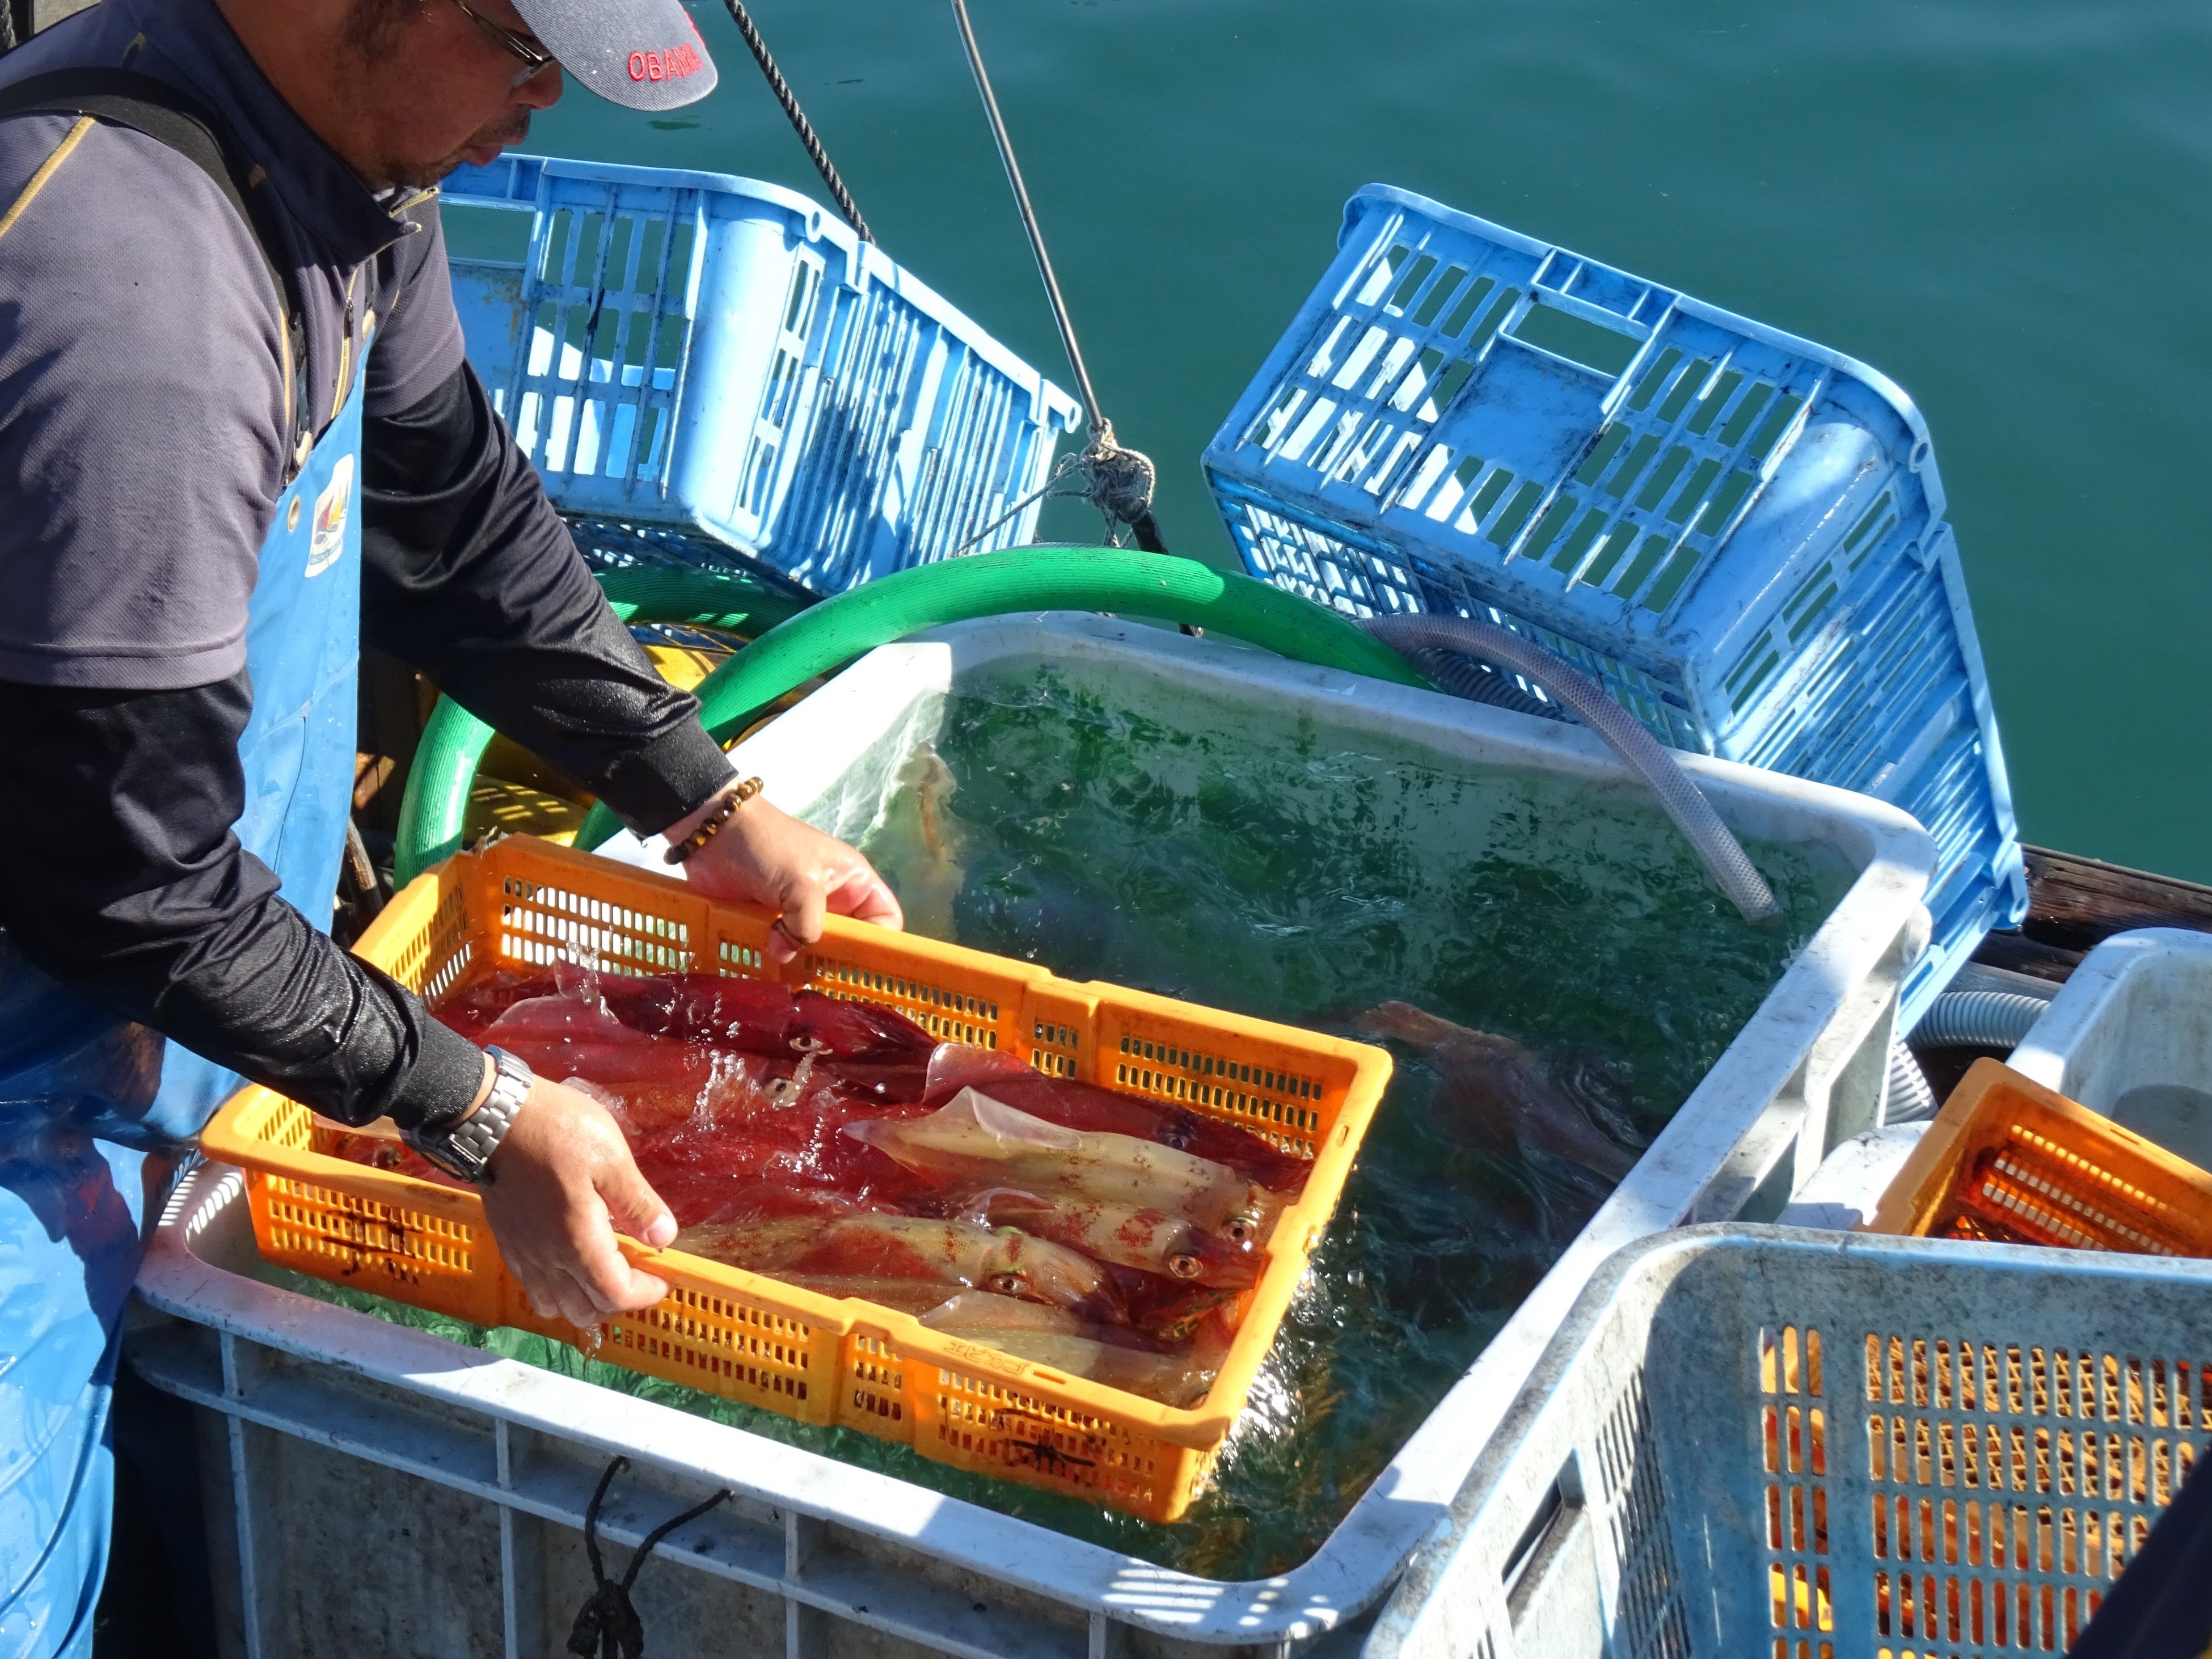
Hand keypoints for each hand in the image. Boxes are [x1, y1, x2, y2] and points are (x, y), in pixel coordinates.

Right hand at [478, 1076, 676, 1327]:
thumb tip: (664, 1238)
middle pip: (585, 1311)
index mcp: (578, 1242)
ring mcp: (523, 1253)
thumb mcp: (612, 1159)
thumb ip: (638, 1205)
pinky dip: (557, 1289)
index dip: (646, 1293)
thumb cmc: (557, 1131)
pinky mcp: (508, 1242)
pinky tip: (571, 1260)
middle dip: (618, 1300)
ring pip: (555, 1306)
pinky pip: (533, 1287)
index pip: (615, 1295)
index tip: (664, 1276)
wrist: (494, 1117)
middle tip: (638, 1271)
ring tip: (605, 1270)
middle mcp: (548, 1259)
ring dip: (584, 1300)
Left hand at [674, 788, 902, 963]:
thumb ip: (807, 922)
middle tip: (818, 974)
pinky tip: (764, 962)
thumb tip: (787, 952)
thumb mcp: (799, 879)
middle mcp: (833, 902)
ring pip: (814, 952)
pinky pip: (783, 951)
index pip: (886, 921)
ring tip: (786, 967)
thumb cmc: (766, 846)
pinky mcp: (771, 924)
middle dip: (835, 961)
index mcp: (853, 882)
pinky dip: (775, 959)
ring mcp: (800, 914)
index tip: (860, 963)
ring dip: (801, 962)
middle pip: (850, 945)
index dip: (881, 944)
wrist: (711, 834)